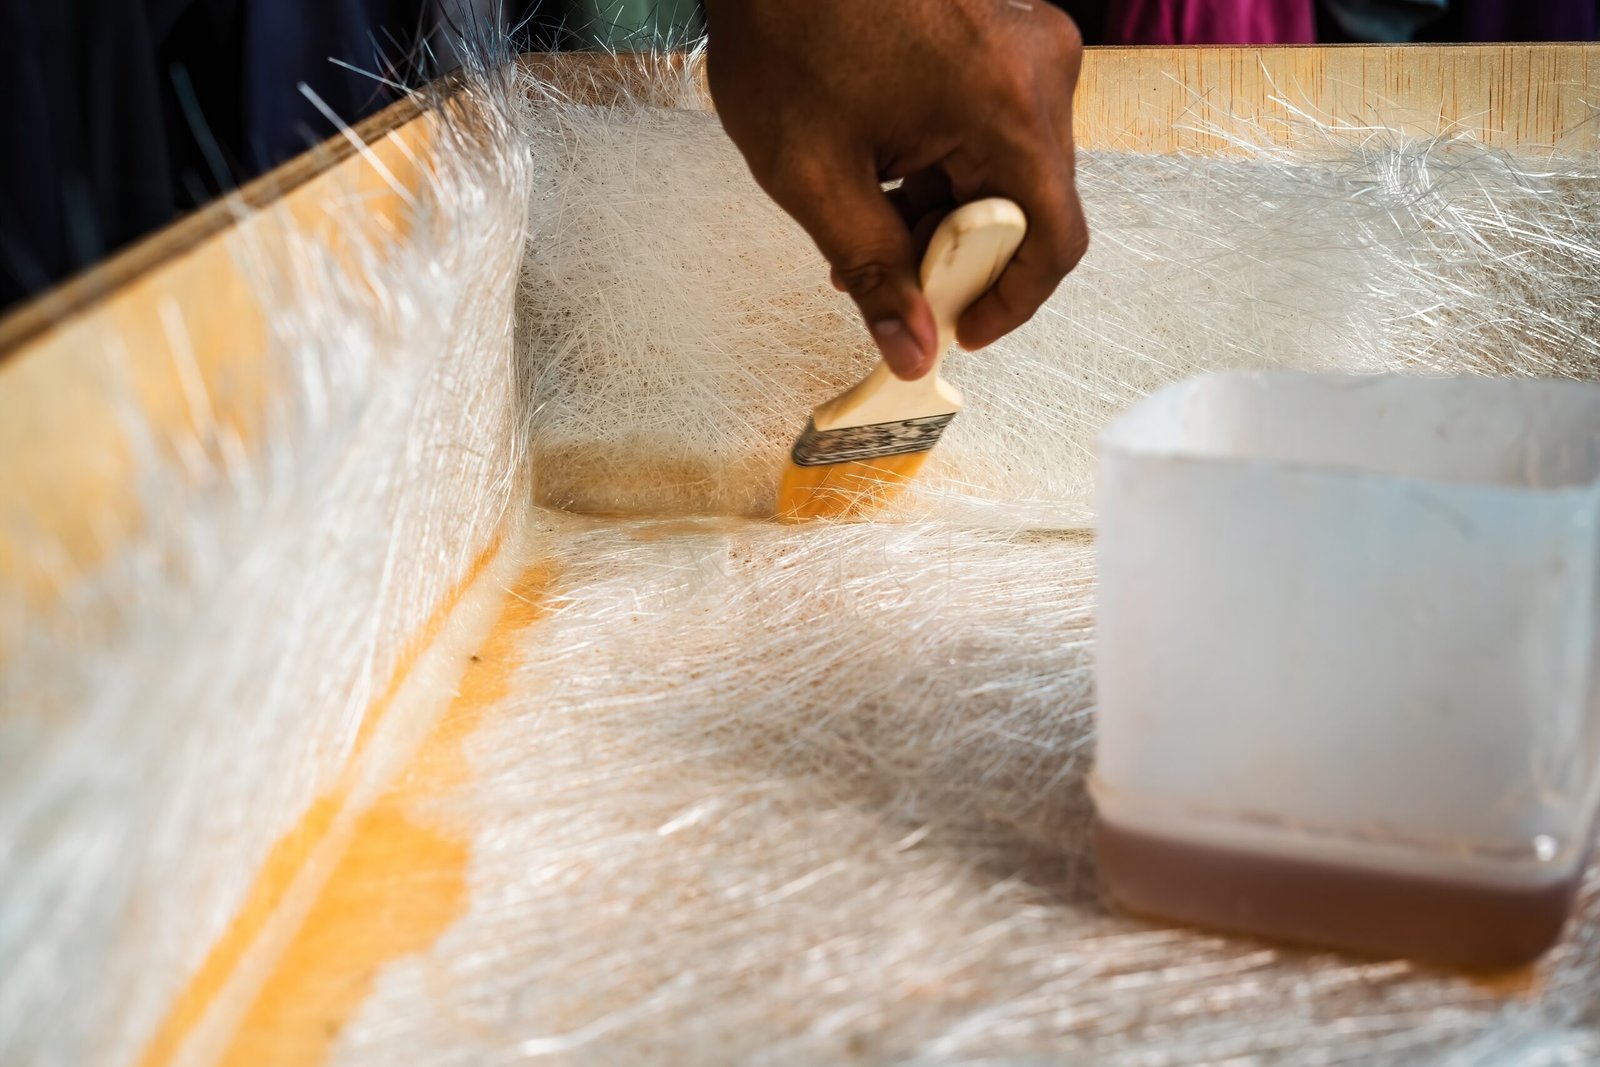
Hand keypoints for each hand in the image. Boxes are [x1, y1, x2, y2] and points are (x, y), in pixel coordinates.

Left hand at [702, 0, 1087, 379]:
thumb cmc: (785, 32)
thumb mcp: (816, 177)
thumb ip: (873, 272)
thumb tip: (912, 349)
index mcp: (1008, 103)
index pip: (1055, 238)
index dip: (1012, 302)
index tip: (964, 329)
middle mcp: (1037, 69)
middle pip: (1029, 209)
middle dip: (959, 260)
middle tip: (890, 280)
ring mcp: (1023, 48)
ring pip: (1007, 176)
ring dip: (946, 219)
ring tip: (870, 227)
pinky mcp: (1001, 42)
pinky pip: (993, 135)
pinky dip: (944, 174)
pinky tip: (884, 187)